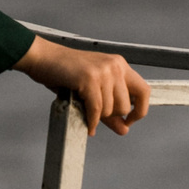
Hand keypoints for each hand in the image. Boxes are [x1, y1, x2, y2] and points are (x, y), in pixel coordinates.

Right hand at [12, 36, 152, 135]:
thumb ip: (110, 110)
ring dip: (97, 117)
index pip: (145, 91)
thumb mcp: (93, 91)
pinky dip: (92, 121)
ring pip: (111, 110)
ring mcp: (103, 71)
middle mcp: (115, 65)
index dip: (141, 111)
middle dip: (111, 116)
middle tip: (96, 113)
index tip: (129, 121)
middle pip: (126, 105)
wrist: (43, 58)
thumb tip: (125, 130)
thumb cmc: (66, 74)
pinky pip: (96, 110)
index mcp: (120, 65)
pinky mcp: (89, 78)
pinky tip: (88, 126)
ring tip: (84, 107)